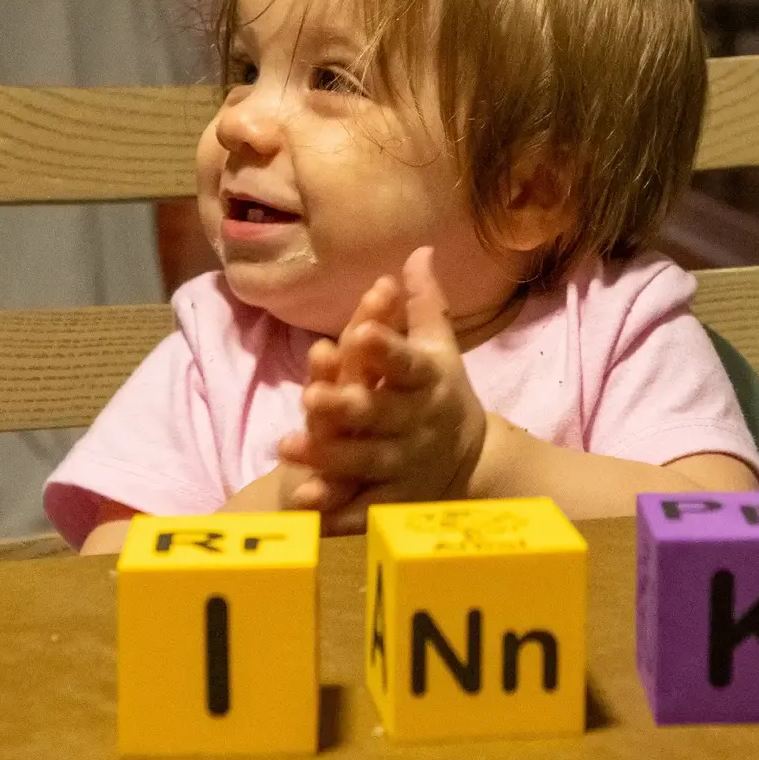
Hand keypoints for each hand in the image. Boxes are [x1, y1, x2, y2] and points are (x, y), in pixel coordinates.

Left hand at [276, 248, 490, 525]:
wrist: (471, 460)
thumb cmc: (439, 390)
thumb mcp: (438, 347)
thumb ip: (423, 303)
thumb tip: (419, 249)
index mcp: (427, 381)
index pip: (406, 363)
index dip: (386, 350)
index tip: (361, 333)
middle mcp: (416, 424)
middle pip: (382, 416)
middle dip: (348, 408)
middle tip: (312, 396)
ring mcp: (405, 466)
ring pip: (365, 463)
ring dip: (328, 457)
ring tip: (287, 445)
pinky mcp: (393, 502)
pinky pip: (362, 508)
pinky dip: (334, 510)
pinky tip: (303, 501)